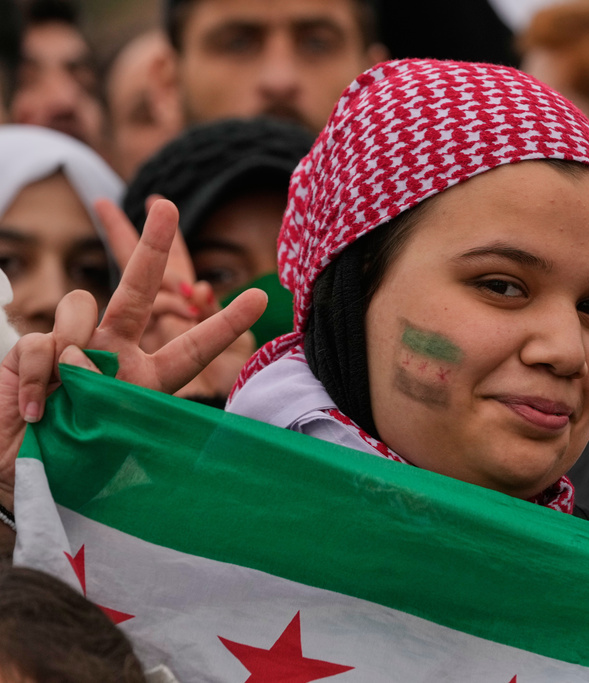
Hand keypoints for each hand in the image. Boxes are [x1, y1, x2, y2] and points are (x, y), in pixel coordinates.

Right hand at [0, 199, 265, 511]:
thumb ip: (108, 388)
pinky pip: (45, 341)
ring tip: (64, 400)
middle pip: (139, 290)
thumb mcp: (115, 433)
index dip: (225, 326)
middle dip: (153, 246)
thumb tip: (81, 351)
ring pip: (83, 308)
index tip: (260, 300)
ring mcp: (73, 346)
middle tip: (168, 206)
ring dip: (74, 354)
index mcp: (148, 378)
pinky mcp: (35, 348)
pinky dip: (40, 376)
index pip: (193, 348)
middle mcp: (114, 353)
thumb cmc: (74, 463)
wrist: (18, 474)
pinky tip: (36, 407)